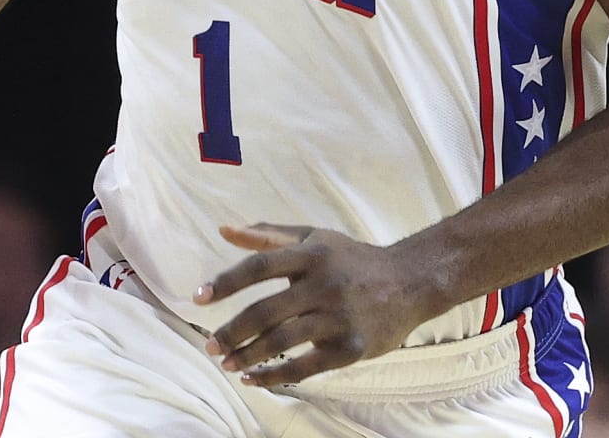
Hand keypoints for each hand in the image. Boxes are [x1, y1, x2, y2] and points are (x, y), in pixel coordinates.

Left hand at [195, 223, 424, 386]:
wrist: (410, 282)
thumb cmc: (352, 258)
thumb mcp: (313, 237)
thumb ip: (267, 235)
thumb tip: (223, 230)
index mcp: (311, 254)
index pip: (258, 267)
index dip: (225, 282)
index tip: (198, 299)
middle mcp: (323, 284)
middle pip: (265, 311)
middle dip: (231, 331)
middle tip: (209, 345)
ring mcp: (338, 318)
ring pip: (282, 341)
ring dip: (248, 356)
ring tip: (226, 363)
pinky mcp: (350, 347)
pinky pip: (304, 367)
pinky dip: (274, 375)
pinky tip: (254, 378)